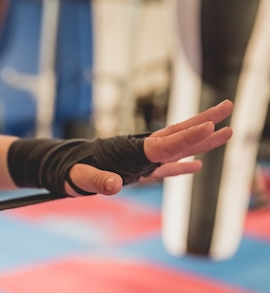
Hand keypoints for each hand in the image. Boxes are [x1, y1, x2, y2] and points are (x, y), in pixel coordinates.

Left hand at [65, 99, 233, 195]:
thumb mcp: (79, 178)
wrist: (62, 169)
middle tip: (229, 106)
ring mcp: (141, 160)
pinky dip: (181, 166)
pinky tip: (198, 166)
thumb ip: (96, 181)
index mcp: (130, 152)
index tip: (211, 125)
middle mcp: (140, 151)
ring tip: (227, 131)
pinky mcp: (138, 170)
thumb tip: (115, 185)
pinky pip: (165, 166)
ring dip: (201, 140)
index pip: (165, 144)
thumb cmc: (69, 172)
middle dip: (203, 122)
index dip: (188, 137)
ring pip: (177, 147)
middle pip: (178, 135)